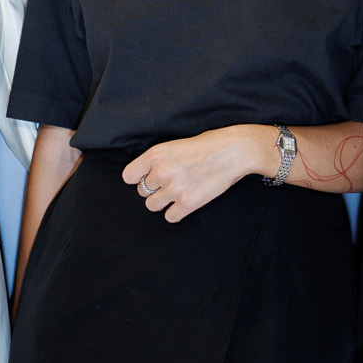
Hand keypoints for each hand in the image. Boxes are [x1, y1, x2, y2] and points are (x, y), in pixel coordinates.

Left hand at [122, 126, 270, 222]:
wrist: (233, 152)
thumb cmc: (207, 145)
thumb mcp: (175, 145)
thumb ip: (157, 160)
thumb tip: (145, 177)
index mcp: (156, 155)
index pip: (128, 176)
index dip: (137, 178)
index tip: (147, 177)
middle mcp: (161, 172)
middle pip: (142, 192)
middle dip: (154, 189)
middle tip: (171, 182)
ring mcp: (174, 189)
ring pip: (152, 206)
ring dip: (163, 201)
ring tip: (177, 192)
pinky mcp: (188, 203)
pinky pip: (170, 217)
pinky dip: (176, 212)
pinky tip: (185, 202)